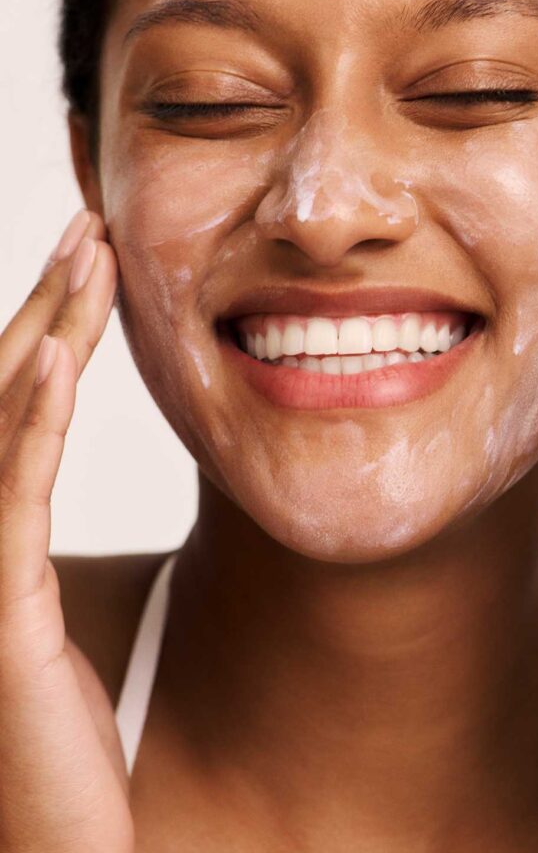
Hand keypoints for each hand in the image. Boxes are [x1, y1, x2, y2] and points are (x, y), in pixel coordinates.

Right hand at [0, 211, 132, 852]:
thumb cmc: (59, 745)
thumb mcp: (57, 626)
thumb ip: (41, 551)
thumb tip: (52, 476)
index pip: (21, 404)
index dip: (53, 325)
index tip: (95, 259)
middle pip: (10, 393)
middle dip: (50, 303)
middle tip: (92, 226)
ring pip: (11, 425)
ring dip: (46, 333)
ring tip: (86, 255)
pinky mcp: (1, 612)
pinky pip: (15, 498)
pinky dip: (35, 424)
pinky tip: (54, 358)